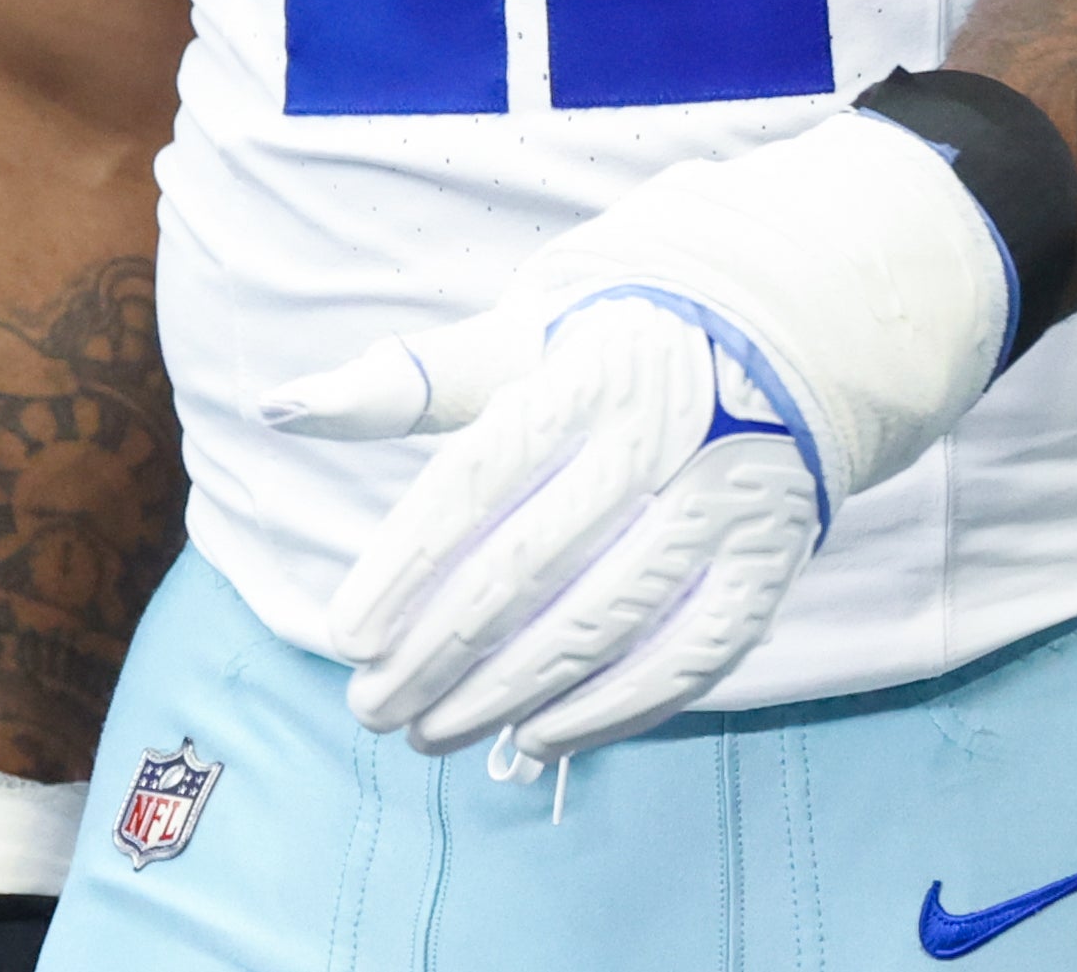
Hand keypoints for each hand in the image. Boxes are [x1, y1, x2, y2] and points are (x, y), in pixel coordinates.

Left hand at [262, 108, 1011, 760]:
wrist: (792, 336)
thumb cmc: (615, 351)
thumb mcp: (520, 342)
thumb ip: (407, 383)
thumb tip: (284, 406)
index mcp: (589, 371)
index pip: (480, 481)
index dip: (407, 565)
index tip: (344, 633)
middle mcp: (664, 436)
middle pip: (531, 566)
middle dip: (438, 650)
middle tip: (372, 706)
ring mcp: (726, 503)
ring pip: (602, 621)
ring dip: (506, 692)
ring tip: (430, 731)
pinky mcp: (770, 563)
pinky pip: (689, 657)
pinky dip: (611, 710)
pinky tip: (537, 739)